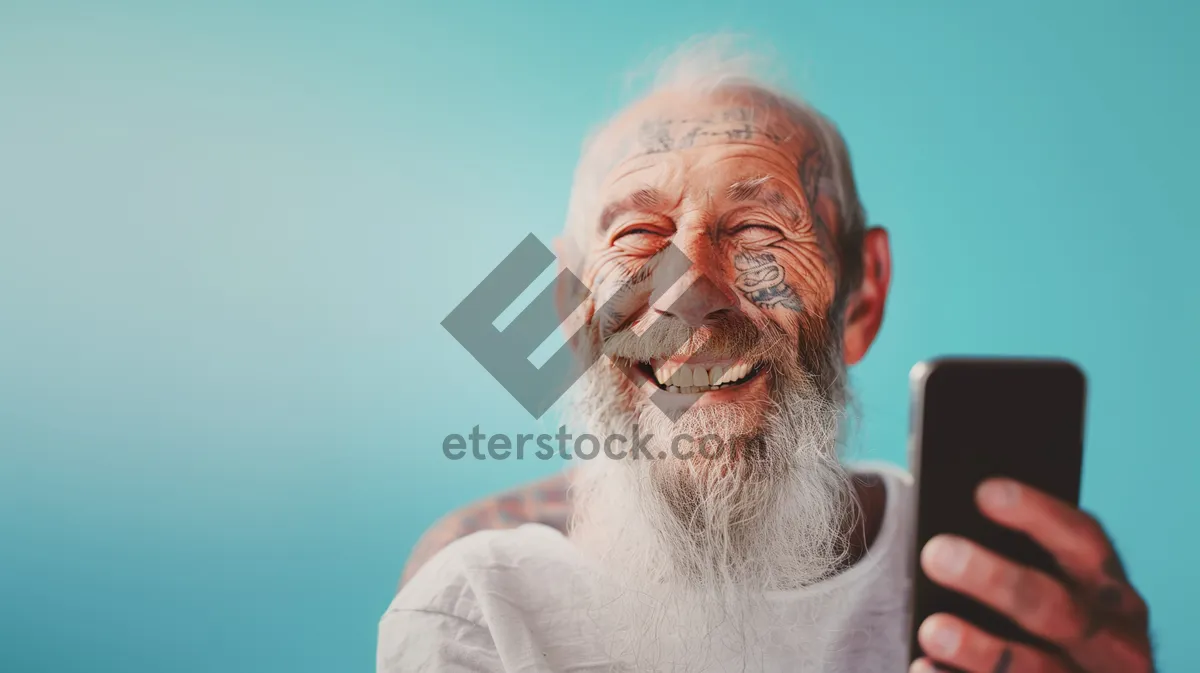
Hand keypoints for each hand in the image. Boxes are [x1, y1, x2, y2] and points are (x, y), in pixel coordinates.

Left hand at [911, 478, 1152, 672]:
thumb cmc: (1041, 622)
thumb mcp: (1050, 593)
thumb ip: (1018, 560)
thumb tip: (949, 527)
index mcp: (1113, 595)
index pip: (1084, 543)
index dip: (1039, 515)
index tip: (984, 492)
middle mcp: (1116, 643)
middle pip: (1058, 608)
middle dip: (997, 579)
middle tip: (936, 553)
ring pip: (1039, 669)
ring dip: (981, 648)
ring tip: (931, 628)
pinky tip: (924, 666)